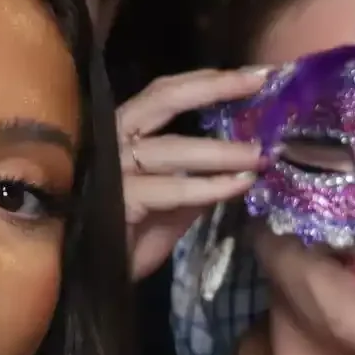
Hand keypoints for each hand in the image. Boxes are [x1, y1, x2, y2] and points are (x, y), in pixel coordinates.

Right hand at [116, 66, 272, 280]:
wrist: (94, 279)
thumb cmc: (131, 236)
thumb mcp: (175, 202)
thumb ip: (201, 178)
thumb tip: (246, 161)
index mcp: (126, 133)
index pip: (165, 94)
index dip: (208, 81)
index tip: (254, 74)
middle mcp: (114, 141)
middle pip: (163, 99)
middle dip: (214, 87)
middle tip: (259, 82)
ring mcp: (112, 169)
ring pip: (172, 149)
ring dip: (222, 150)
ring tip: (260, 154)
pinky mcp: (117, 202)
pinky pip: (171, 190)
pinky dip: (209, 187)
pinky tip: (240, 185)